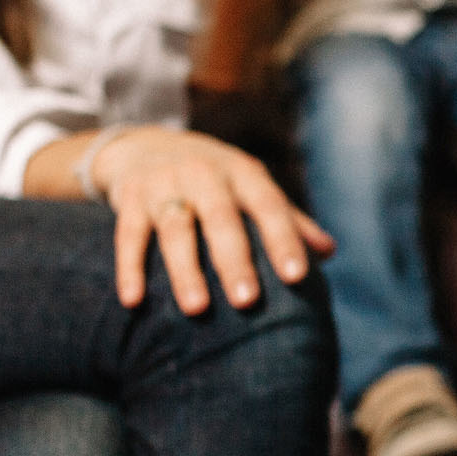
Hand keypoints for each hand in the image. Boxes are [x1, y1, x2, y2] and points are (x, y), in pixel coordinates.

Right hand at [92, 126, 331, 313]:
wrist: (145, 146)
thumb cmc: (216, 180)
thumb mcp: (251, 187)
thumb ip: (288, 219)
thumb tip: (328, 252)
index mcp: (242, 174)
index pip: (269, 206)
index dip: (283, 240)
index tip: (298, 277)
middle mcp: (204, 175)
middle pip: (220, 219)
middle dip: (234, 260)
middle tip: (247, 301)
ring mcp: (164, 185)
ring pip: (174, 229)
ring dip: (185, 270)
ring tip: (197, 309)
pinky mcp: (130, 199)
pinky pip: (128, 236)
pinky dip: (129, 268)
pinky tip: (133, 301)